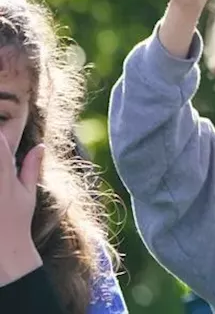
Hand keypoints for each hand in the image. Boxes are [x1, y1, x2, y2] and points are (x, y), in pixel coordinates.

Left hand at [0, 131, 42, 284]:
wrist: (5, 251)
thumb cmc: (17, 222)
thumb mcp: (27, 194)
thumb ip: (31, 168)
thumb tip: (40, 146)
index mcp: (6, 178)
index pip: (0, 145)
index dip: (0, 136)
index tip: (1, 135)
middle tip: (3, 158)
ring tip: (2, 179)